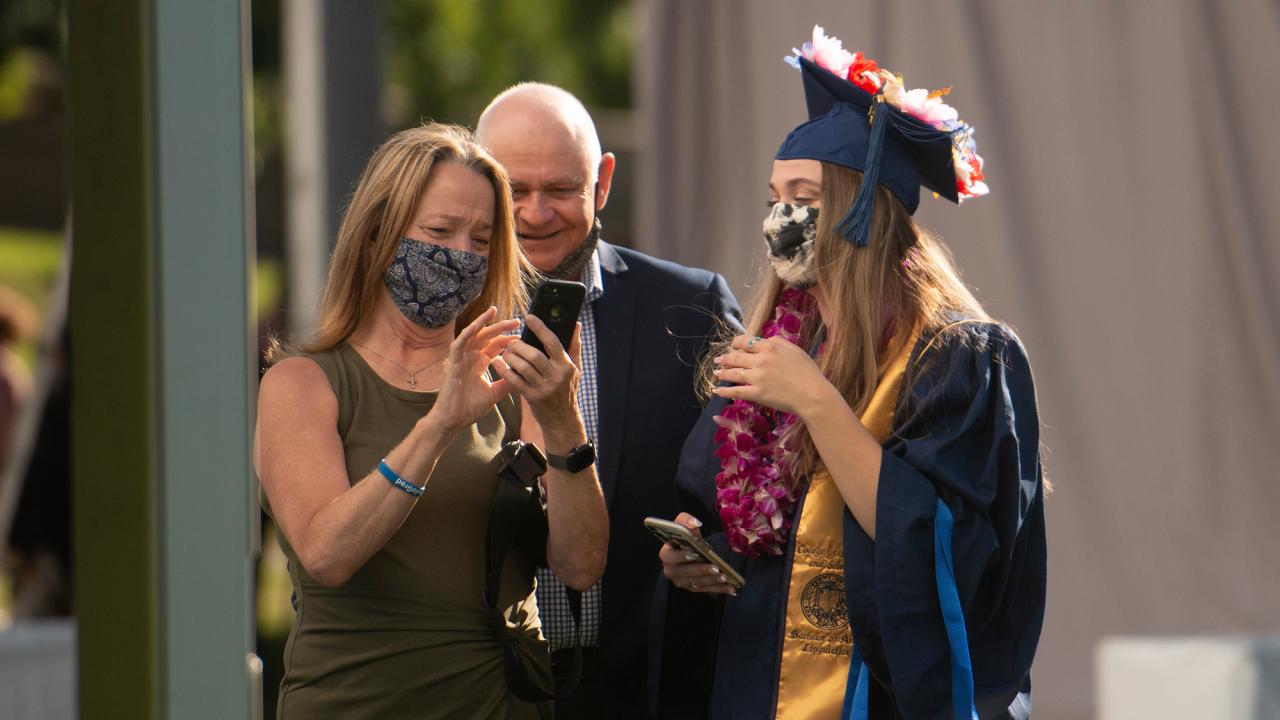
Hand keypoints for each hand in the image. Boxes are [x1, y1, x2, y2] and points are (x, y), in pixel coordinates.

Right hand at [431, 307, 519, 433]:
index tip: (521, 335)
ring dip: (483, 323)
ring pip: (472, 335)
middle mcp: (470, 357)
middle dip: (501, 327)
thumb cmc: (469, 408)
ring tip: (494, 311)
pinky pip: (458, 344)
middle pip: (487, 337)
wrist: (453, 420)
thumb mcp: (494, 393)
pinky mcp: (452, 363)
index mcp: (479, 363)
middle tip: (516, 321)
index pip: (495, 346)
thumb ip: (507, 383)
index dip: (508, 339)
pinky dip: (466, 334)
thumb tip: (524, 376)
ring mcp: (461, 359)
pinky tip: (476, 326)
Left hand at [493, 316, 581, 434]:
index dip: (540, 328)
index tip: (529, 317)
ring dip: (510, 357)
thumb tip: (576, 324)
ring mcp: (543, 388)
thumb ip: (574, 345)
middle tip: (512, 341)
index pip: (553, 343)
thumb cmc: (568, 389)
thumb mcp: (575, 368)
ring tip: (506, 352)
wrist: (562, 419)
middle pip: (534, 355)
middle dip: (520, 346)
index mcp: (566, 366)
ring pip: (522, 367)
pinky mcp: (531, 397)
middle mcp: (555, 377)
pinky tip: (498, 363)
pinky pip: (514, 380)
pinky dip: (504, 370)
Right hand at [657, 513, 737, 595]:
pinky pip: (706, 590)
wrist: (690, 548)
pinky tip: (731, 588)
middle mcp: (671, 570)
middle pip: (684, 572)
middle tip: (716, 568)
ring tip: (725, 577)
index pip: (669, 557)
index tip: (694, 554)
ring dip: (711, 581)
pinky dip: (719, 589)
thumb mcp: (683, 525)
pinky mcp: (692, 588)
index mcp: (666, 554)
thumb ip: (686, 520)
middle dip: (701, 570)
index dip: (680, 556)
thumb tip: (695, 523)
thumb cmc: (686, 537)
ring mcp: (681, 581)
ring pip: (696, 583)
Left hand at [711, 333, 836, 418]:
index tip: (733, 346)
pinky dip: (724, 391)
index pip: (747, 342)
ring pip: (733, 373)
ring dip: (722, 372)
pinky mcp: (757, 393)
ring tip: (715, 372)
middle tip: (718, 359)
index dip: (737, 344)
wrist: (813, 394)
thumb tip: (765, 339)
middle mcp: (761, 360)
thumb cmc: (808, 372)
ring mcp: (757, 377)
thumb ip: (778, 342)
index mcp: (770, 346)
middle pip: (736, 357)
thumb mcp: (795, 350)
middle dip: (725, 358)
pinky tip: (717, 390)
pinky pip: (736, 391)